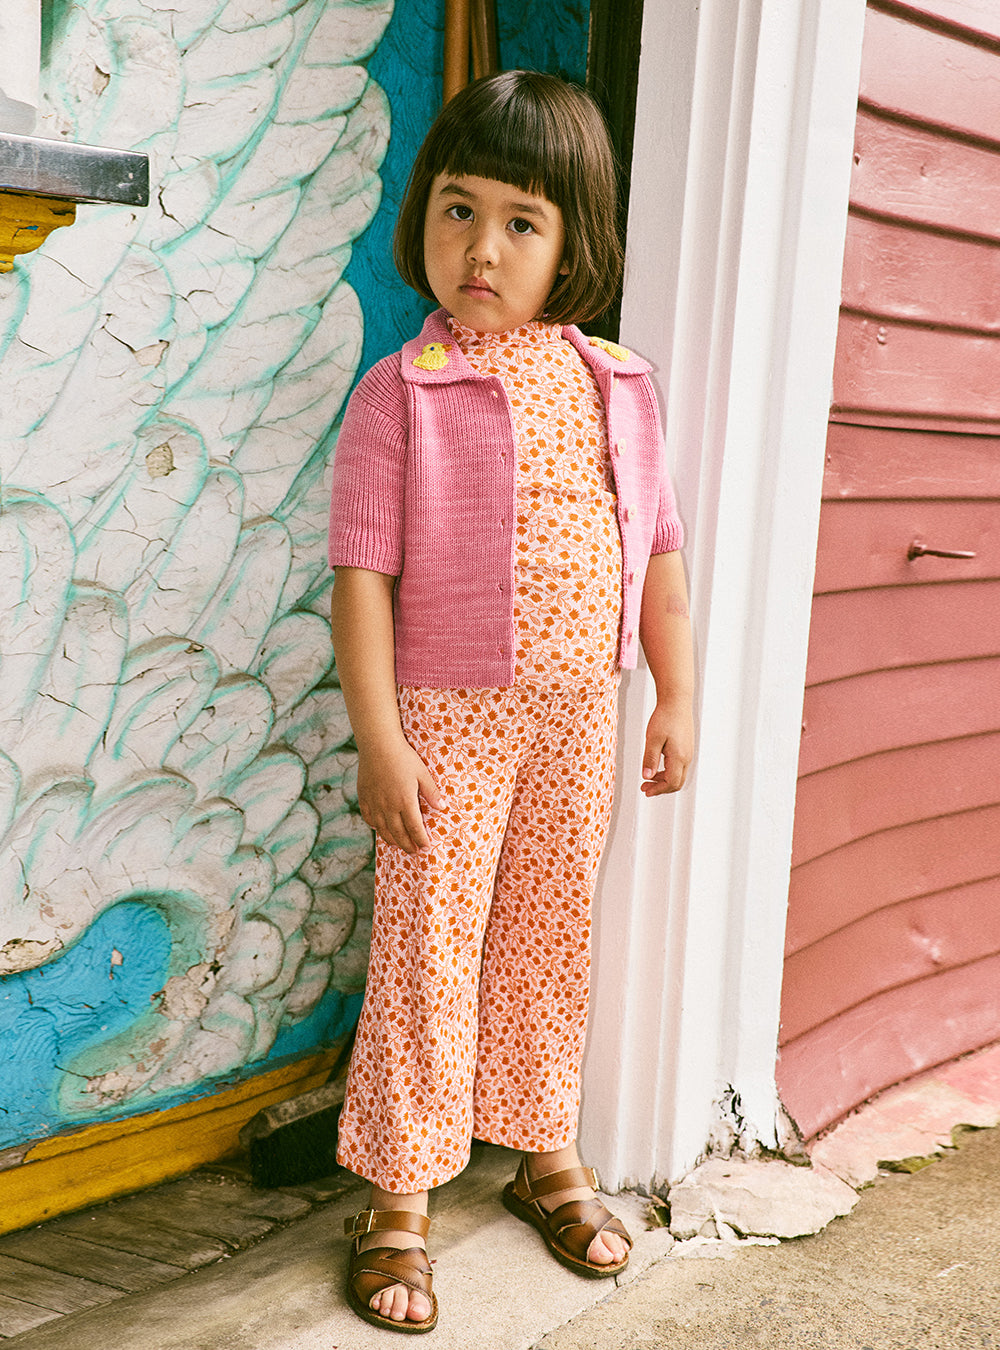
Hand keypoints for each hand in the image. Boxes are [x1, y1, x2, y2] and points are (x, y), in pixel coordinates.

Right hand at [356, 736, 444, 853]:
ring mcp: (375, 803)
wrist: (378, 745)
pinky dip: (375, 827)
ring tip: (399, 845)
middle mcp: (388, 806)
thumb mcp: (422, 773)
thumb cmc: (404, 757)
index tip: (426, 847)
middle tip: (414, 852)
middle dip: (407, 845)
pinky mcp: (364, 797)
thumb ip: (431, 793)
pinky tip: (380, 829)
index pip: (414, 828)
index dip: (420, 840)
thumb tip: (442, 807)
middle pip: (398, 833)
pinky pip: (369, 818)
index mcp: (405, 801)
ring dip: (392, 840)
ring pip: (382, 829)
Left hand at [640, 698, 693, 795]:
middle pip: (677, 782)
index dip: (658, 789)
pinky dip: (668, 771)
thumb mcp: (653, 739)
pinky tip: (657, 767)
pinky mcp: (686, 747)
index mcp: (679, 757)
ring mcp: (688, 752)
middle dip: (661, 788)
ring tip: (648, 778)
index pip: (671, 782)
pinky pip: (679, 766)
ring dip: (664, 780)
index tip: (645, 790)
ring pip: (678, 775)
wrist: (677, 701)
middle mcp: (687, 757)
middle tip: (645, 787)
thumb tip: (647, 777)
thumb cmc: (665, 717)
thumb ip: (650, 759)